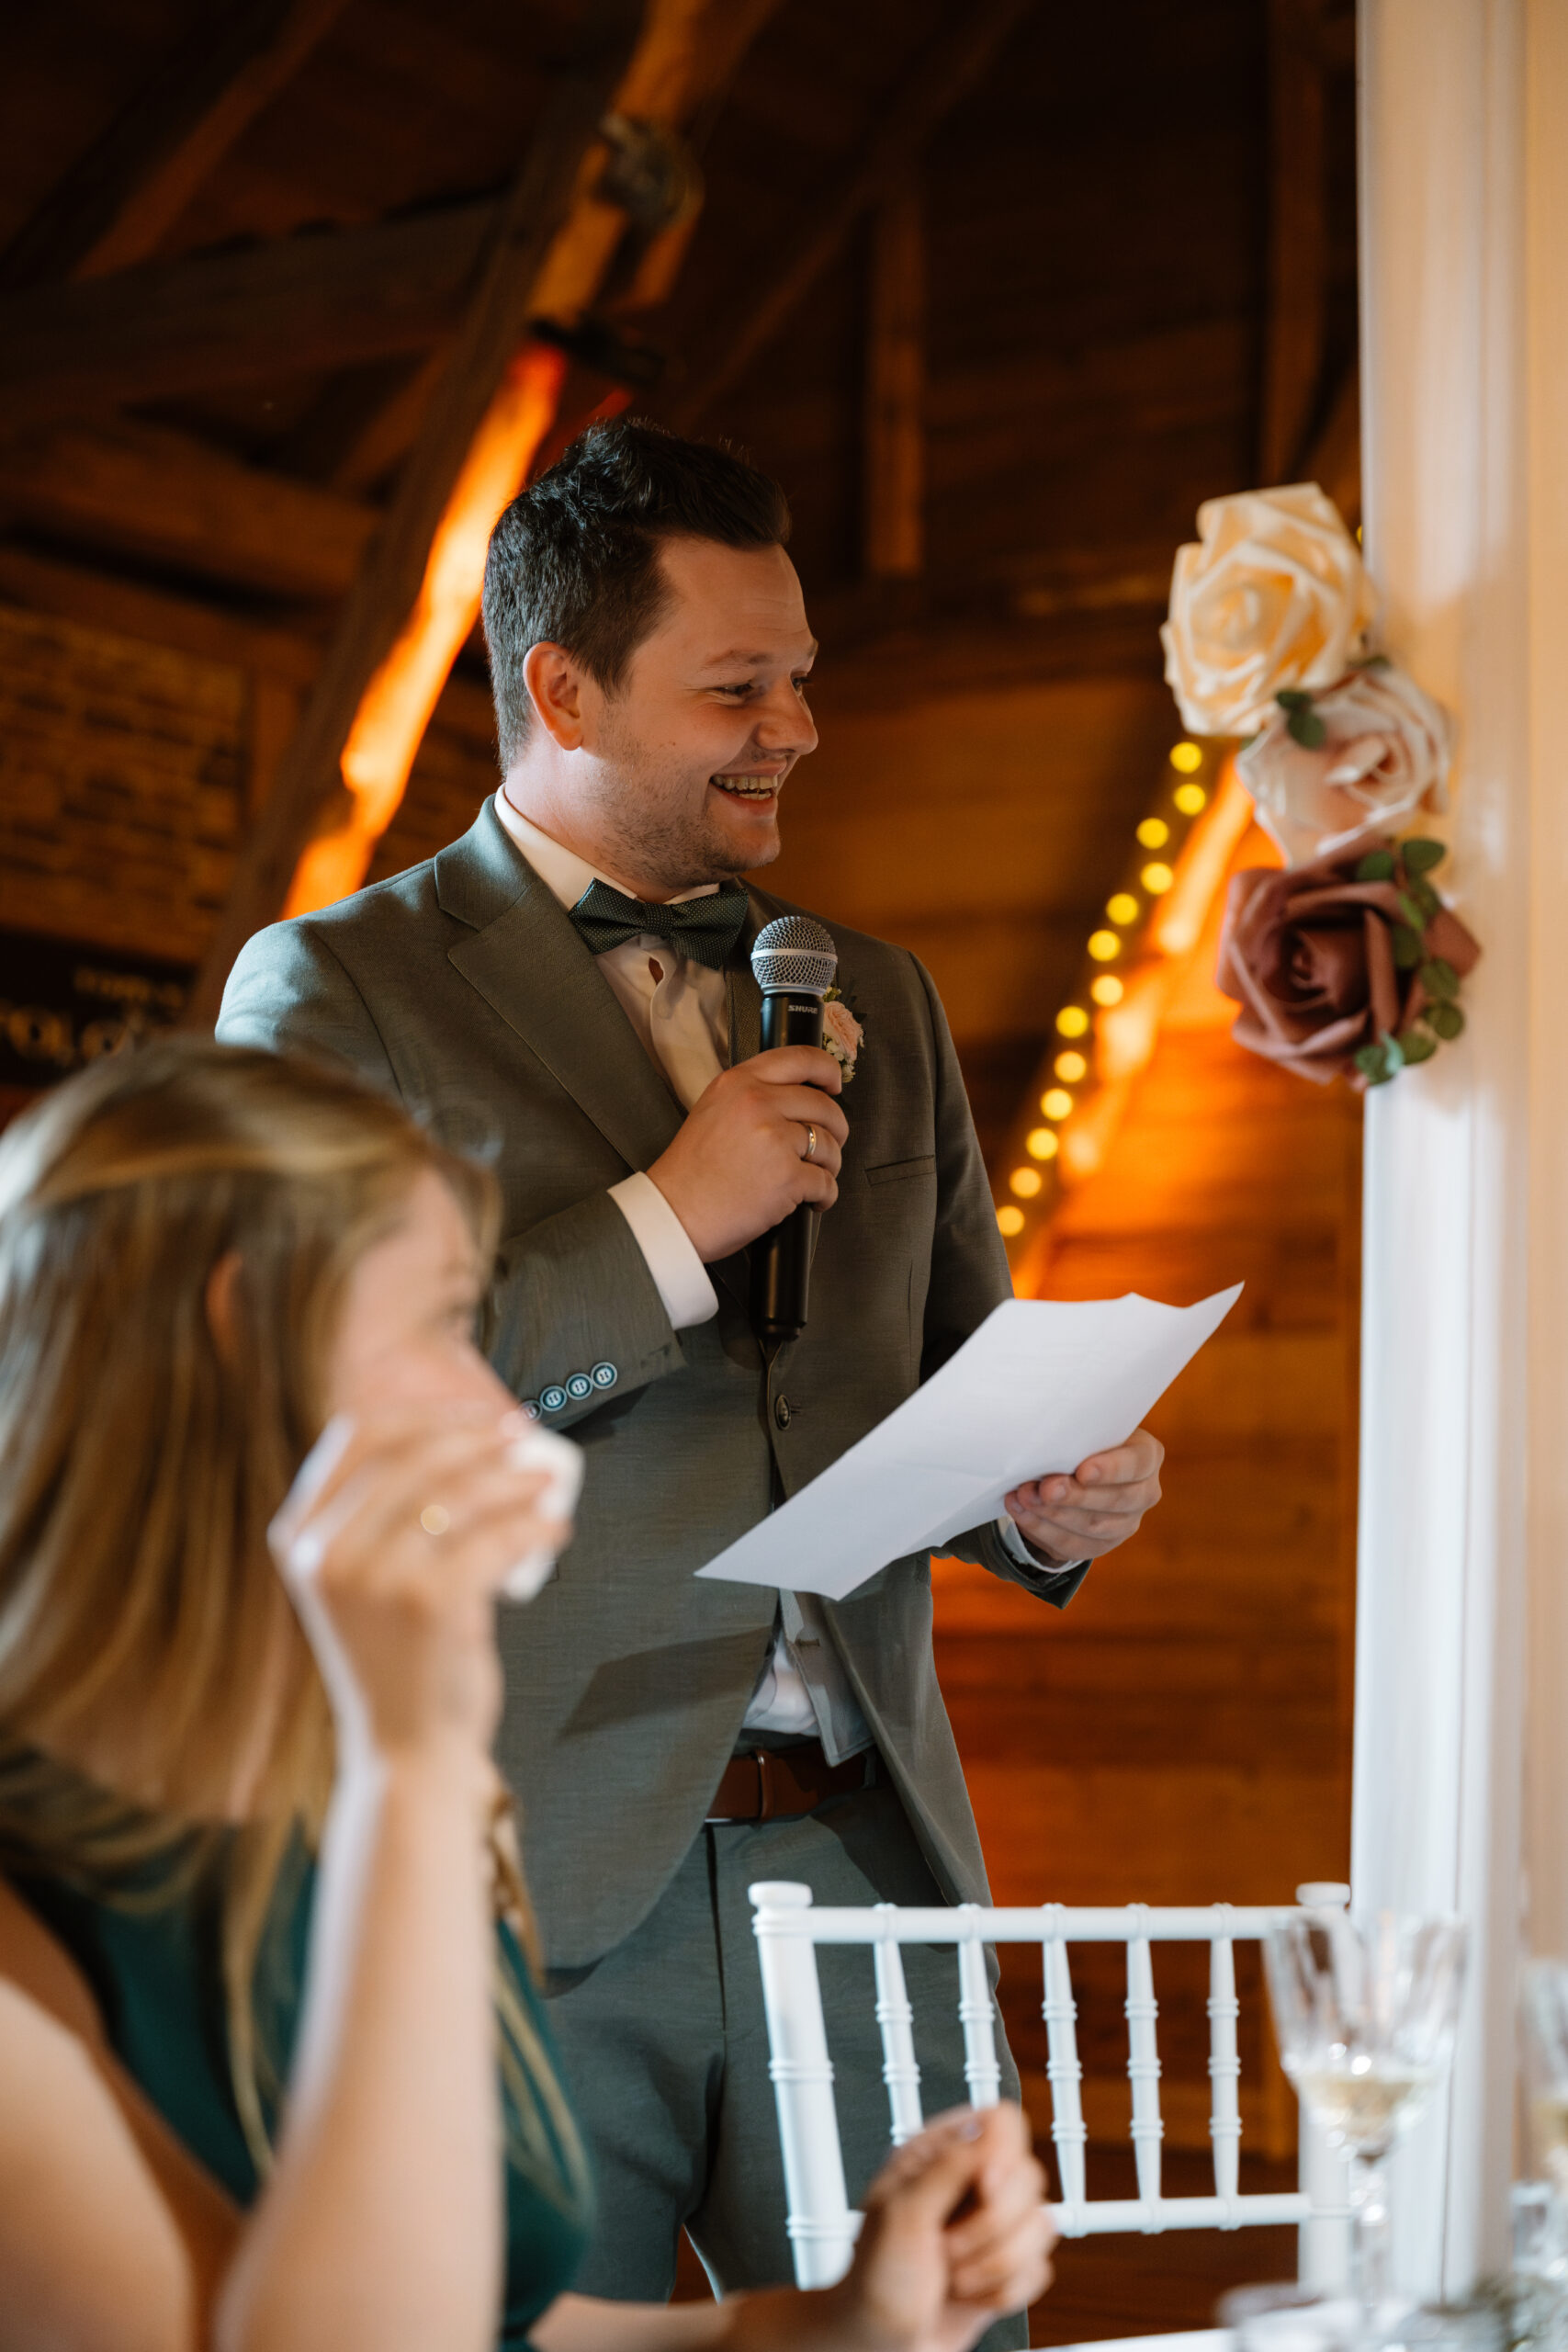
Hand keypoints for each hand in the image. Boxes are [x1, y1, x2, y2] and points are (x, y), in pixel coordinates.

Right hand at [269, 1404, 568, 1771]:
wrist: (405, 1750)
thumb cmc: (397, 1657)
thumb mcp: (362, 1581)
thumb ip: (381, 1519)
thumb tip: (461, 1440)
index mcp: (300, 1537)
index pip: (359, 1438)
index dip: (426, 1414)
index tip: (477, 1415)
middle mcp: (326, 1553)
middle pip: (417, 1456)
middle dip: (480, 1437)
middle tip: (523, 1438)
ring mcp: (375, 1577)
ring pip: (460, 1493)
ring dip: (514, 1476)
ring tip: (545, 1480)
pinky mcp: (429, 1603)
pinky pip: (495, 1539)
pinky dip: (534, 1524)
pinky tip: (554, 1526)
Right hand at [647, 1045, 847, 1260]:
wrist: (675, 1213)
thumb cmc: (690, 1171)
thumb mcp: (713, 1110)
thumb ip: (752, 1096)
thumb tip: (797, 1098)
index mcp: (739, 1083)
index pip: (800, 1058)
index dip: (827, 1070)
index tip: (834, 1083)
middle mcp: (758, 1104)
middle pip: (824, 1106)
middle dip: (835, 1128)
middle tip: (829, 1144)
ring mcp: (774, 1139)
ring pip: (828, 1145)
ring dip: (829, 1165)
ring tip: (813, 1176)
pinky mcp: (787, 1177)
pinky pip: (826, 1182)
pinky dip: (824, 1196)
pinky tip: (811, 1200)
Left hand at [829, 2104, 1054, 2351]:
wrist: (876, 2345)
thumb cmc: (873, 2280)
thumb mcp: (901, 2213)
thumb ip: (948, 2168)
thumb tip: (990, 2131)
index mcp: (939, 2156)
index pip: (1001, 2122)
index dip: (1005, 2153)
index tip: (984, 2188)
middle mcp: (970, 2185)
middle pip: (1029, 2176)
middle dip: (992, 2226)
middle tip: (948, 2245)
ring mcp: (991, 2228)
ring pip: (1042, 2226)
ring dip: (995, 2264)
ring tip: (953, 2274)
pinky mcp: (1007, 2269)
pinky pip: (1040, 2270)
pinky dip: (1004, 2292)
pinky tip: (969, 2295)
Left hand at [1004, 1425, 1164, 1566]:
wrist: (1076, 1468)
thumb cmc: (1083, 1439)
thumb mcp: (1087, 1429)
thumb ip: (1078, 1434)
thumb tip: (1049, 1442)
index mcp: (1147, 1456)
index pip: (1137, 1464)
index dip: (1111, 1470)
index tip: (1082, 1472)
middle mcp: (1144, 1492)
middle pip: (1115, 1500)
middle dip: (1075, 1496)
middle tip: (1045, 1488)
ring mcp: (1126, 1523)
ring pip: (1092, 1526)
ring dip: (1053, 1513)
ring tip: (1025, 1496)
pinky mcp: (1101, 1544)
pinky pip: (1072, 1545)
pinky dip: (1042, 1529)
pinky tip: (1022, 1511)